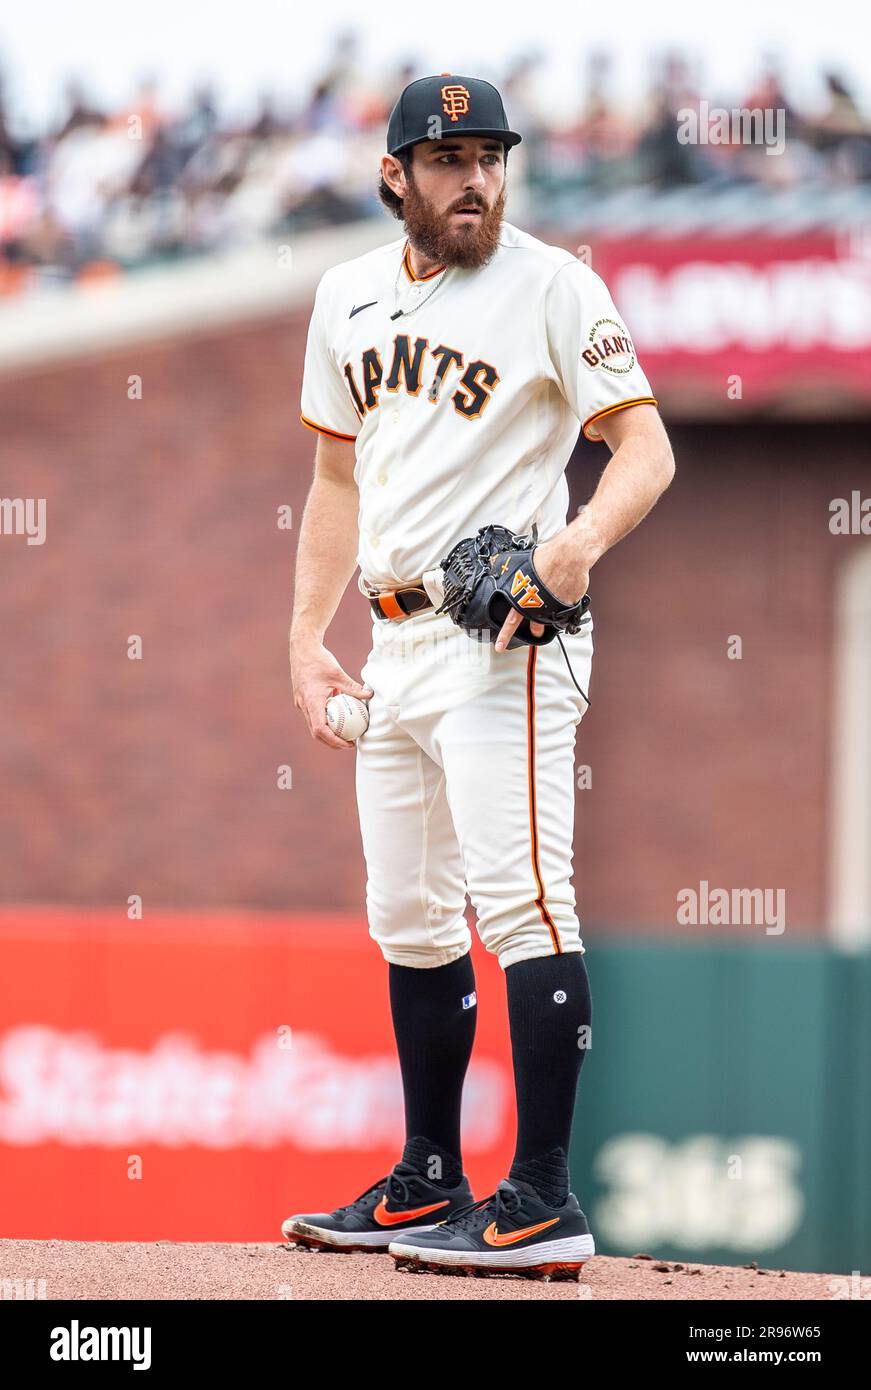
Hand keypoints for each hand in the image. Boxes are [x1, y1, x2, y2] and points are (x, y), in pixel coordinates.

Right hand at [290, 636, 373, 750]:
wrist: (301, 648)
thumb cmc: (319, 659)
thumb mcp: (339, 674)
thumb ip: (354, 687)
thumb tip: (370, 695)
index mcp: (312, 701)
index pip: (320, 729)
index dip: (334, 740)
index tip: (348, 743)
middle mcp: (304, 705)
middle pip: (316, 732)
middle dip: (331, 742)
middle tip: (349, 744)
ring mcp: (300, 703)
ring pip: (313, 725)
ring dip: (327, 733)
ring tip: (344, 735)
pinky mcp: (301, 699)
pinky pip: (312, 715)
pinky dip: (324, 720)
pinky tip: (338, 717)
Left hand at [494, 531, 589, 651]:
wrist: (569, 556)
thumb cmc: (546, 557)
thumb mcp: (521, 561)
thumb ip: (509, 567)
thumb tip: (495, 561)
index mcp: (524, 598)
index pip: (511, 621)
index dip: (505, 635)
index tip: (500, 646)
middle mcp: (539, 606)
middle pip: (535, 625)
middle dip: (534, 631)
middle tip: (533, 634)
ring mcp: (554, 607)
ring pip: (550, 620)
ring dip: (549, 619)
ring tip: (551, 616)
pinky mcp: (569, 605)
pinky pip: (566, 608)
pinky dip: (565, 603)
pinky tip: (565, 596)